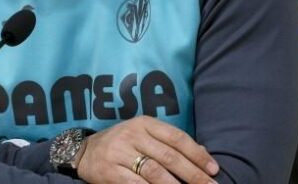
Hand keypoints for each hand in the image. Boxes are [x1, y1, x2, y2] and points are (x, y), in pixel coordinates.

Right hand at [76, 116, 218, 183]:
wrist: (84, 153)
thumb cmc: (122, 145)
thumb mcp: (143, 135)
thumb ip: (170, 142)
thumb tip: (204, 154)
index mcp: (143, 123)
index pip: (176, 137)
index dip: (197, 154)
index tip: (213, 169)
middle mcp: (132, 135)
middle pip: (169, 156)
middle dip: (194, 174)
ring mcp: (120, 153)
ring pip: (155, 172)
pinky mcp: (111, 172)